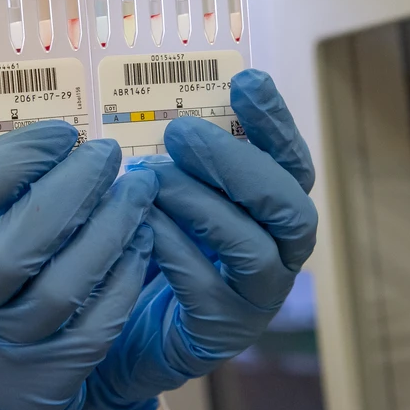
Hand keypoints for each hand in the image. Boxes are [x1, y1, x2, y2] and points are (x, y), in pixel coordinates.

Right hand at [0, 121, 156, 409]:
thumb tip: (54, 138)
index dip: (7, 165)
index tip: (60, 134)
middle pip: (13, 251)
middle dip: (71, 191)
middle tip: (106, 154)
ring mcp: (2, 353)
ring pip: (63, 290)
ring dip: (109, 229)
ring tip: (137, 190)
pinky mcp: (49, 381)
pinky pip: (97, 326)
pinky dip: (125, 276)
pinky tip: (141, 237)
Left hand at [81, 69, 318, 409]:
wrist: (119, 324)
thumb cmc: (151, 243)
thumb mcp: (168, 191)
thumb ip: (180, 158)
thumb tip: (162, 104)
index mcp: (272, 211)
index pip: (290, 162)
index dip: (274, 121)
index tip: (245, 79)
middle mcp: (279, 252)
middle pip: (288, 204)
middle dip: (236, 163)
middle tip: (181, 132)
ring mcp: (255, 297)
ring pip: (255, 248)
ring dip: (202, 204)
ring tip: (152, 176)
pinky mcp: (220, 330)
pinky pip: (207, 287)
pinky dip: (175, 248)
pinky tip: (142, 223)